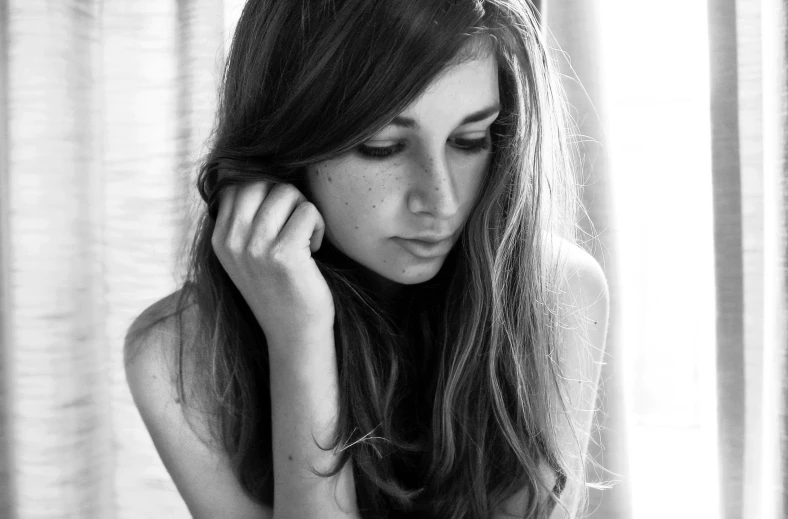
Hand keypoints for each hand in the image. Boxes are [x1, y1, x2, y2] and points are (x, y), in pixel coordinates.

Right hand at [211, 180, 334, 358]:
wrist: (295, 333)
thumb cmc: (281, 288)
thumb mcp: (249, 254)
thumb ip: (246, 218)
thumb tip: (257, 168)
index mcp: (220, 238)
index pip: (237, 183)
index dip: (266, 191)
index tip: (280, 218)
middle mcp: (231, 241)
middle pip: (260, 181)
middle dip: (286, 194)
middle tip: (296, 223)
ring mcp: (255, 248)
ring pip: (286, 192)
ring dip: (304, 210)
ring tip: (306, 237)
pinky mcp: (283, 255)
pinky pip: (307, 211)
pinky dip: (318, 225)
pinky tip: (315, 248)